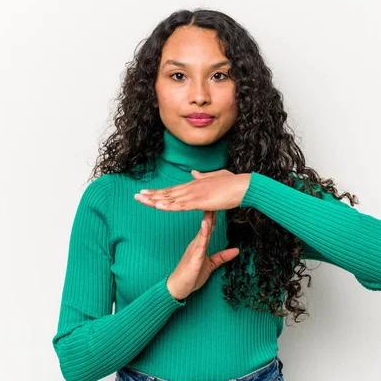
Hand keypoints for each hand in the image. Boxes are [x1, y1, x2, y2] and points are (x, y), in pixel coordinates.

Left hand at [134, 169, 250, 211]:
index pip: (172, 190)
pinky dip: (169, 206)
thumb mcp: (216, 178)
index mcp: (194, 184)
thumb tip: (194, 173)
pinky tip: (159, 207)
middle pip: (168, 193)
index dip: (158, 192)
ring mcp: (195, 194)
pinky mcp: (201, 202)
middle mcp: (192, 187)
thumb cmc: (233, 184)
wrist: (243, 186)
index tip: (146, 193)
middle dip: (151, 195)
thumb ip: (204, 176)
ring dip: (155, 200)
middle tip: (136, 197)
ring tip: (141, 201)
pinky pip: (182, 205)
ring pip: (171, 199)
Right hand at [166, 210, 239, 300]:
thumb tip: (236, 250)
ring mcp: (195, 249)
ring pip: (203, 230)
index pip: (209, 226)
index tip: (220, 202)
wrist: (178, 288)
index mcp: (200, 243)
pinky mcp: (194, 257)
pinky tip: (206, 224)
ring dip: (207, 218)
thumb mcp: (210, 265)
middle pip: (206, 224)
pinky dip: (203, 233)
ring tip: (211, 205)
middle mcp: (197, 243)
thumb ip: (222, 257)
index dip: (215, 214)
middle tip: (215, 196)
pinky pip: (200, 243)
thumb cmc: (191, 276)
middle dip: (211, 211)